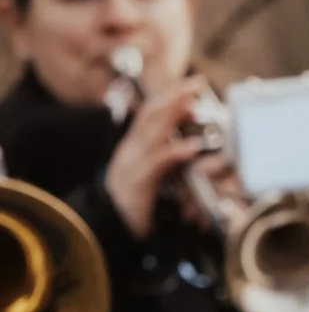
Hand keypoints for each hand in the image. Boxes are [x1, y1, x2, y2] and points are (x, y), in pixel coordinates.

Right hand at [102, 77, 216, 241]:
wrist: (108, 227)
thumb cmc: (135, 202)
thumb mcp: (150, 175)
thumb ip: (166, 158)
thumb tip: (189, 144)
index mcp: (134, 146)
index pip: (151, 113)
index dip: (170, 96)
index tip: (192, 84)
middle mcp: (131, 149)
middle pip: (151, 115)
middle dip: (173, 97)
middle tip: (196, 83)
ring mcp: (132, 164)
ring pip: (152, 133)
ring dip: (173, 115)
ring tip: (193, 103)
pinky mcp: (137, 183)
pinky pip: (156, 164)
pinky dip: (174, 152)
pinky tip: (191, 147)